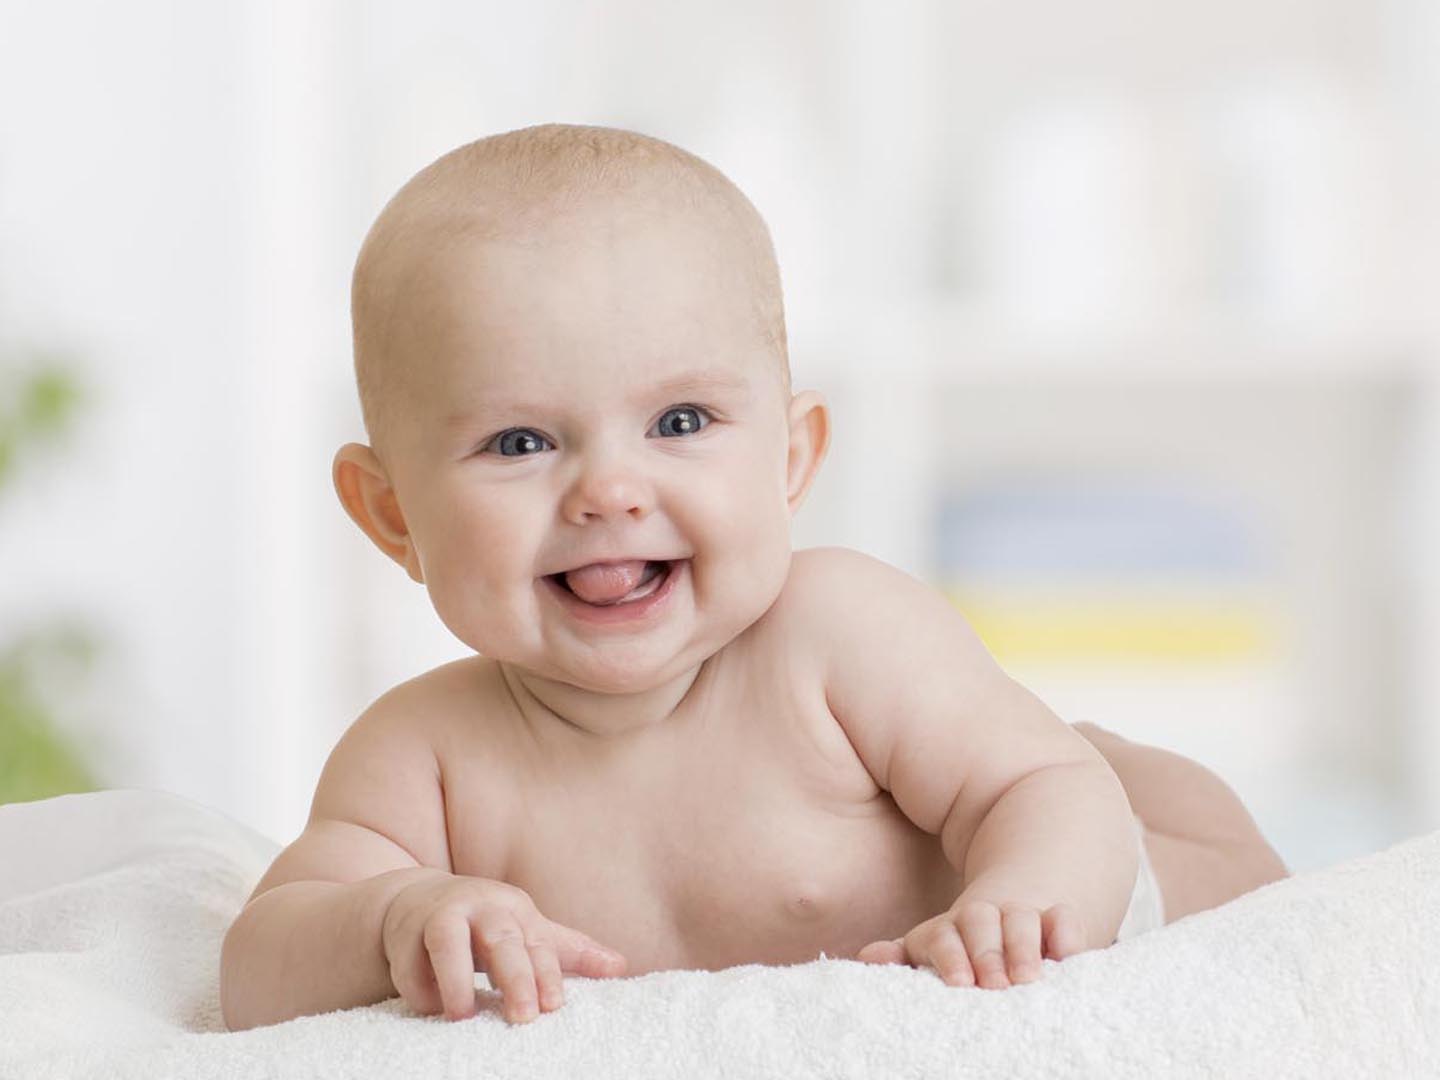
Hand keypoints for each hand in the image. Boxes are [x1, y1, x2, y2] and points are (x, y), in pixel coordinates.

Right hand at [380, 870, 627, 1023]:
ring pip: (447, 942)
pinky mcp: (403, 936)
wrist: (418, 902)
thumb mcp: (528, 931)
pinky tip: (430, 1007)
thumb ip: (571, 952)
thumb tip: (621, 967)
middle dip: (515, 976)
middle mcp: (479, 909)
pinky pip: (410, 967)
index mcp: (515, 910)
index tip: (555, 1006)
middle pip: (501, 939)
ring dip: (456, 979)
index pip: (539, 942)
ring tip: (463, 1015)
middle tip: (524, 1018)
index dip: (548, 974)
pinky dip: (420, 989)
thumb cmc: (485, 925)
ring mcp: (438, 918)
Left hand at [855, 898, 1086, 988]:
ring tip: (1029, 980)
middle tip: (996, 987)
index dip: (950, 956)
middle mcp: (982, 917)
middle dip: (987, 952)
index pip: (941, 935)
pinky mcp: (1056, 921)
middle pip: (979, 921)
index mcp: (947, 929)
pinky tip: (1068, 955)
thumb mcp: (930, 954)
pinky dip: (1066, 932)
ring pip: (1020, 917)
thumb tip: (867, 957)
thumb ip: (903, 957)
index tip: (960, 983)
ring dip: (1023, 946)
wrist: (1006, 919)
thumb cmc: (962, 955)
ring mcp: (1020, 915)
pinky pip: (1063, 917)